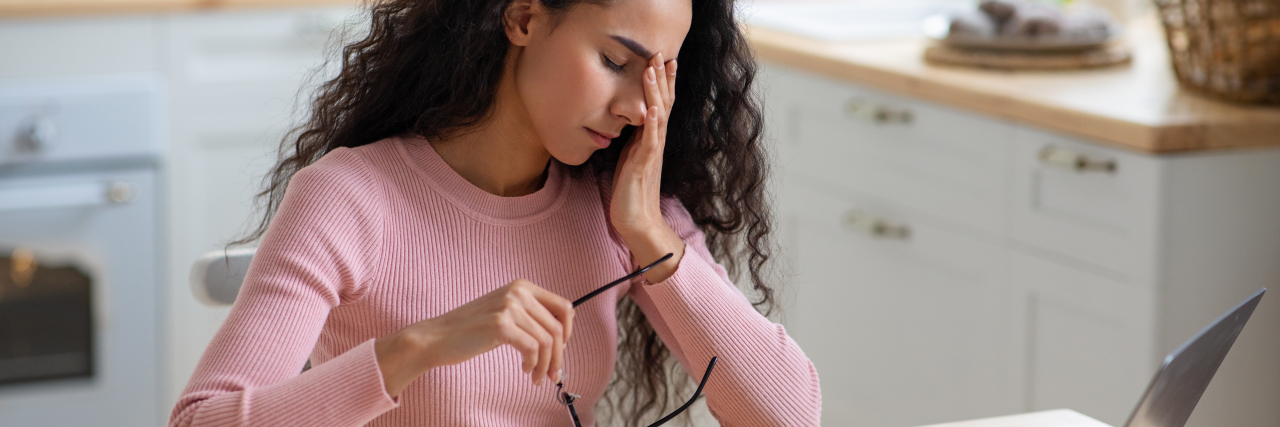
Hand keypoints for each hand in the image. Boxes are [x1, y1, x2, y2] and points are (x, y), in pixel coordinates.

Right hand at [374, 279, 573, 396]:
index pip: (565, 307)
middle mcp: (518, 292)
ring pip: (547, 341)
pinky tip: (524, 370)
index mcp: (522, 286)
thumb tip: (562, 335)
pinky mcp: (500, 324)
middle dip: (558, 356)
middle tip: (552, 374)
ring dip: (545, 365)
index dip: (568, 332)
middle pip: (558, 328)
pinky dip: (532, 364)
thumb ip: (530, 316)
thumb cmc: (471, 330)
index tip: (561, 349)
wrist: (437, 336)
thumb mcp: (505, 313)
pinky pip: (532, 348)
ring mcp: (509, 306)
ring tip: (536, 377)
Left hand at [610, 52, 684, 281]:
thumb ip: (631, 143)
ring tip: (655, 70)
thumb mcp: (628, 162)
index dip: (660, 84)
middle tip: (663, 54)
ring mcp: (651, 154)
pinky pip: (650, 142)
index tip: (661, 61)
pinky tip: (652, 109)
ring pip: (658, 117)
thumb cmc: (631, 195)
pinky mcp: (644, 166)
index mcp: (649, 142)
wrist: (638, 223)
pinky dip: (651, 124)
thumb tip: (626, 127)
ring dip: (656, 93)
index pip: (658, 106)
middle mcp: (654, 144)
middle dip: (662, 80)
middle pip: (662, 105)